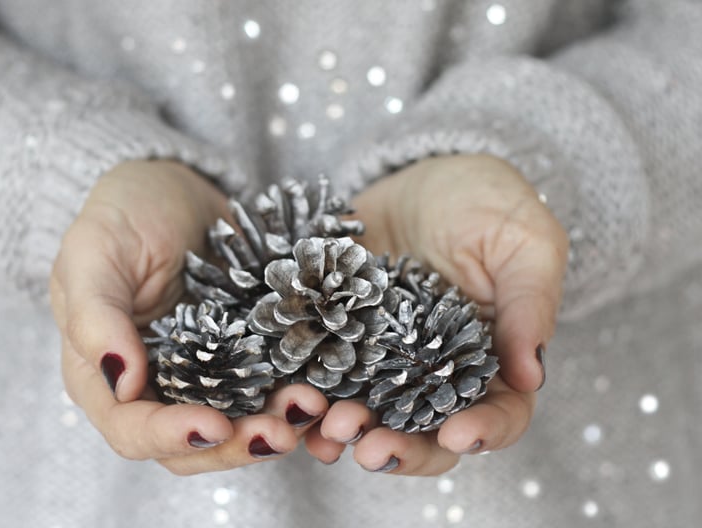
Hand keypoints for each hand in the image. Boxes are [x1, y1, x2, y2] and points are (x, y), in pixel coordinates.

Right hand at [49, 160, 328, 474]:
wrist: (180, 188)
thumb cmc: (125, 213)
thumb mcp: (94, 251)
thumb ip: (95, 316)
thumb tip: (119, 381)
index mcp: (104, 376)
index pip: (132, 429)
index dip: (171, 437)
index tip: (215, 425)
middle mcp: (156, 387)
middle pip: (192, 443)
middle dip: (237, 444)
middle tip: (282, 431)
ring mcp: (207, 376)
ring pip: (239, 425)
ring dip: (276, 426)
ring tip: (313, 407)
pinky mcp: (248, 357)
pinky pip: (272, 390)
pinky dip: (296, 394)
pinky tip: (325, 386)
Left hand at [304, 154, 567, 474]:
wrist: (419, 181)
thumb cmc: (486, 204)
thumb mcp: (523, 243)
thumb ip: (530, 305)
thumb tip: (532, 375)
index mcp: (493, 360)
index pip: (500, 412)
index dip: (483, 432)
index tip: (457, 435)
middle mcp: (436, 372)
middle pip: (426, 430)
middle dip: (400, 448)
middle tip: (372, 449)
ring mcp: (383, 360)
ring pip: (369, 413)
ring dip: (348, 432)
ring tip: (327, 431)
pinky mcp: (340, 338)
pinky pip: (322, 376)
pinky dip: (307, 397)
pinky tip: (293, 403)